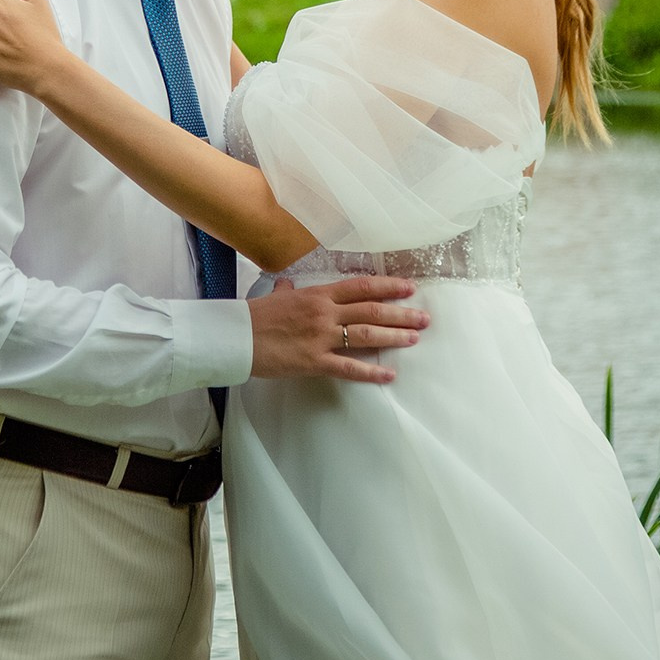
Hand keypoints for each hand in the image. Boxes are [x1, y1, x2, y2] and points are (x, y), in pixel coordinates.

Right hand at [248, 276, 429, 385]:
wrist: (235, 336)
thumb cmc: (254, 316)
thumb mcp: (275, 297)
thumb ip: (287, 291)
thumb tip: (288, 285)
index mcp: (318, 294)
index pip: (361, 287)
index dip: (388, 287)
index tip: (409, 288)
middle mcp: (325, 312)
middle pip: (372, 310)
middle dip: (401, 314)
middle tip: (424, 318)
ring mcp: (321, 337)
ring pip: (367, 335)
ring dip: (394, 337)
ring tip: (414, 339)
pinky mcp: (314, 361)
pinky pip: (349, 368)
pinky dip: (371, 373)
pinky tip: (389, 375)